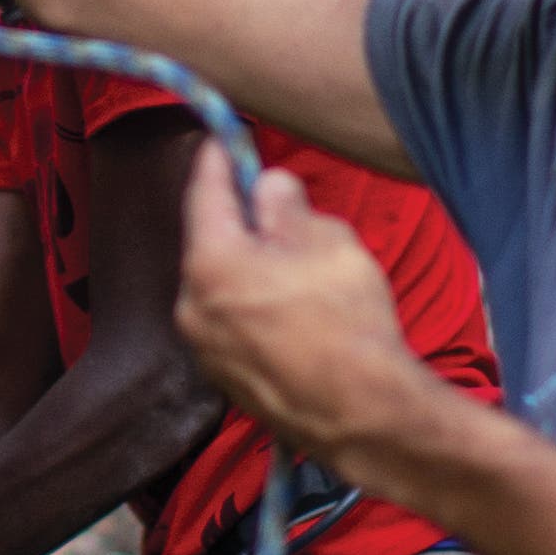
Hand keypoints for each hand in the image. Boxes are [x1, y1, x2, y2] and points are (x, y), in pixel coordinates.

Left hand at [178, 142, 426, 458]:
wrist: (364, 416)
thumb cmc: (348, 323)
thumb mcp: (328, 241)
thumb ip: (287, 207)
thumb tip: (267, 189)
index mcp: (210, 263)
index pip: (204, 193)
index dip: (218, 160)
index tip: (224, 138)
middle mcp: (192, 306)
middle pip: (210, 242)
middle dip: (240, 220)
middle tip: (275, 205)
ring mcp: (204, 349)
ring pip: (220, 286)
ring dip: (248, 267)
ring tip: (300, 267)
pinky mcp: (224, 380)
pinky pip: (232, 323)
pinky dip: (252, 306)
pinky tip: (297, 310)